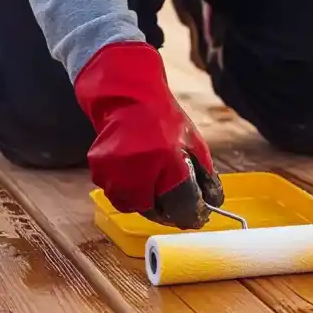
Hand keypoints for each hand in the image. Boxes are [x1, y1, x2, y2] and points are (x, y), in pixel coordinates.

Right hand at [74, 42, 223, 229]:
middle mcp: (139, 169)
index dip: (194, 214)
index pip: (183, 204)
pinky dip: (130, 194)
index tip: (200, 216)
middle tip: (179, 209)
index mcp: (168, 160)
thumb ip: (205, 176)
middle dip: (170, 213)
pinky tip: (140, 179)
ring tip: (158, 190)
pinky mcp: (99, 171)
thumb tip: (212, 203)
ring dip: (149, 205)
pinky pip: (118, 195)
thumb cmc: (164, 119)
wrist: (126, 97)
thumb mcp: (194, 143)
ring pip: (135, 207)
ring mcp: (115, 172)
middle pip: (157, 212)